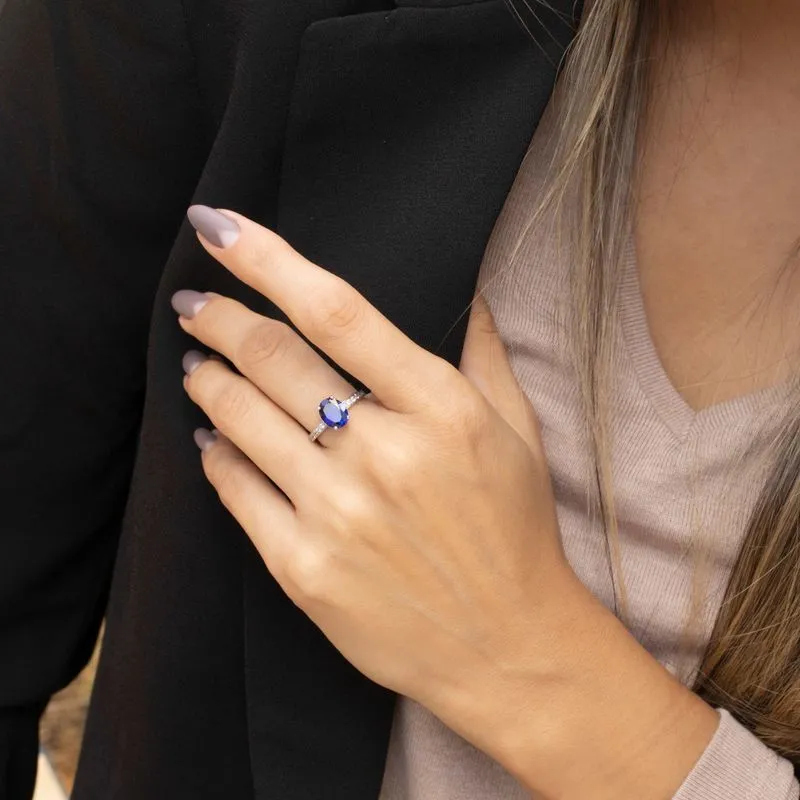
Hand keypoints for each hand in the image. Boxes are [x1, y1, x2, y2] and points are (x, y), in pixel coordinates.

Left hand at [172, 207, 576, 735]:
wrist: (507, 646)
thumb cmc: (515, 532)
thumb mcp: (517, 432)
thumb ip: (482, 352)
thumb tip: (464, 285)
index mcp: (440, 409)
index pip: (335, 311)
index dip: (266, 260)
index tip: (217, 229)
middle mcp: (383, 454)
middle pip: (273, 358)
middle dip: (218, 318)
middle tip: (193, 304)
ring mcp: (337, 515)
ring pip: (240, 420)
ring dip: (208, 381)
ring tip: (197, 365)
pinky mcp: (303, 570)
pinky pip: (235, 490)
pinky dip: (215, 454)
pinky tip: (213, 440)